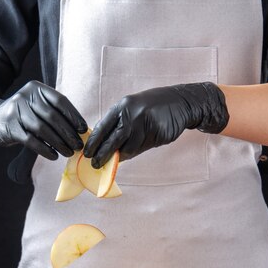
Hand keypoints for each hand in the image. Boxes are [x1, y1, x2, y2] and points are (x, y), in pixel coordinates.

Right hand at [0, 80, 87, 159]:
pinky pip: (31, 140)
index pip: (60, 101)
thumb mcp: (37, 106)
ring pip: (42, 129)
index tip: (83, 129)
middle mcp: (25, 96)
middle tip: (78, 145)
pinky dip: (44, 149)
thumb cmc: (24, 115)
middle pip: (52, 116)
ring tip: (68, 152)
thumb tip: (79, 129)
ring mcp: (16, 111)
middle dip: (68, 133)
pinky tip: (53, 156)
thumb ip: (55, 112)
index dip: (73, 116)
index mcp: (36, 88)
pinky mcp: (10, 127)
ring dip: (58, 143)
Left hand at [83, 82, 228, 167]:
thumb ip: (118, 124)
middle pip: (114, 140)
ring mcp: (146, 124)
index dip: (94, 142)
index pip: (103, 127)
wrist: (181, 103)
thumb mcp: (132, 108)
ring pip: (129, 148)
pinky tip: (132, 152)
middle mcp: (133, 114)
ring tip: (116, 159)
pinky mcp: (157, 134)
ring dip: (121, 156)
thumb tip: (102, 144)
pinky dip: (135, 152)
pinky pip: (142, 149)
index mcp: (123, 106)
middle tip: (95, 164)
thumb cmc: (152, 107)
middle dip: (103, 154)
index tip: (87, 153)